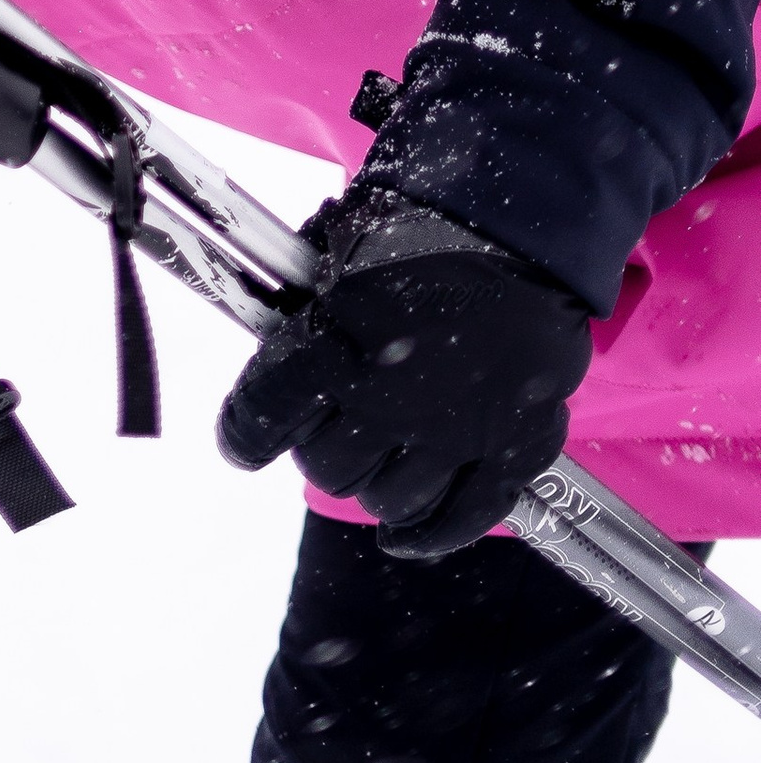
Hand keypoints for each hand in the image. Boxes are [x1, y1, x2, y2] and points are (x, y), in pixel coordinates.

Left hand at [217, 188, 592, 557]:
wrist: (519, 226)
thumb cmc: (417, 226)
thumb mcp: (335, 249)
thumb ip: (303, 307)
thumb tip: (275, 345)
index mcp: (334, 348)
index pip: (264, 418)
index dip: (244, 434)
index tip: (243, 442)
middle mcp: (389, 404)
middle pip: (327, 468)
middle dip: (318, 448)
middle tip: (328, 426)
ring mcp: (455, 435)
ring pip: (389, 500)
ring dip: (372, 483)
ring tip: (375, 458)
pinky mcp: (511, 448)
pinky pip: (463, 519)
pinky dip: (427, 536)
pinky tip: (400, 535)